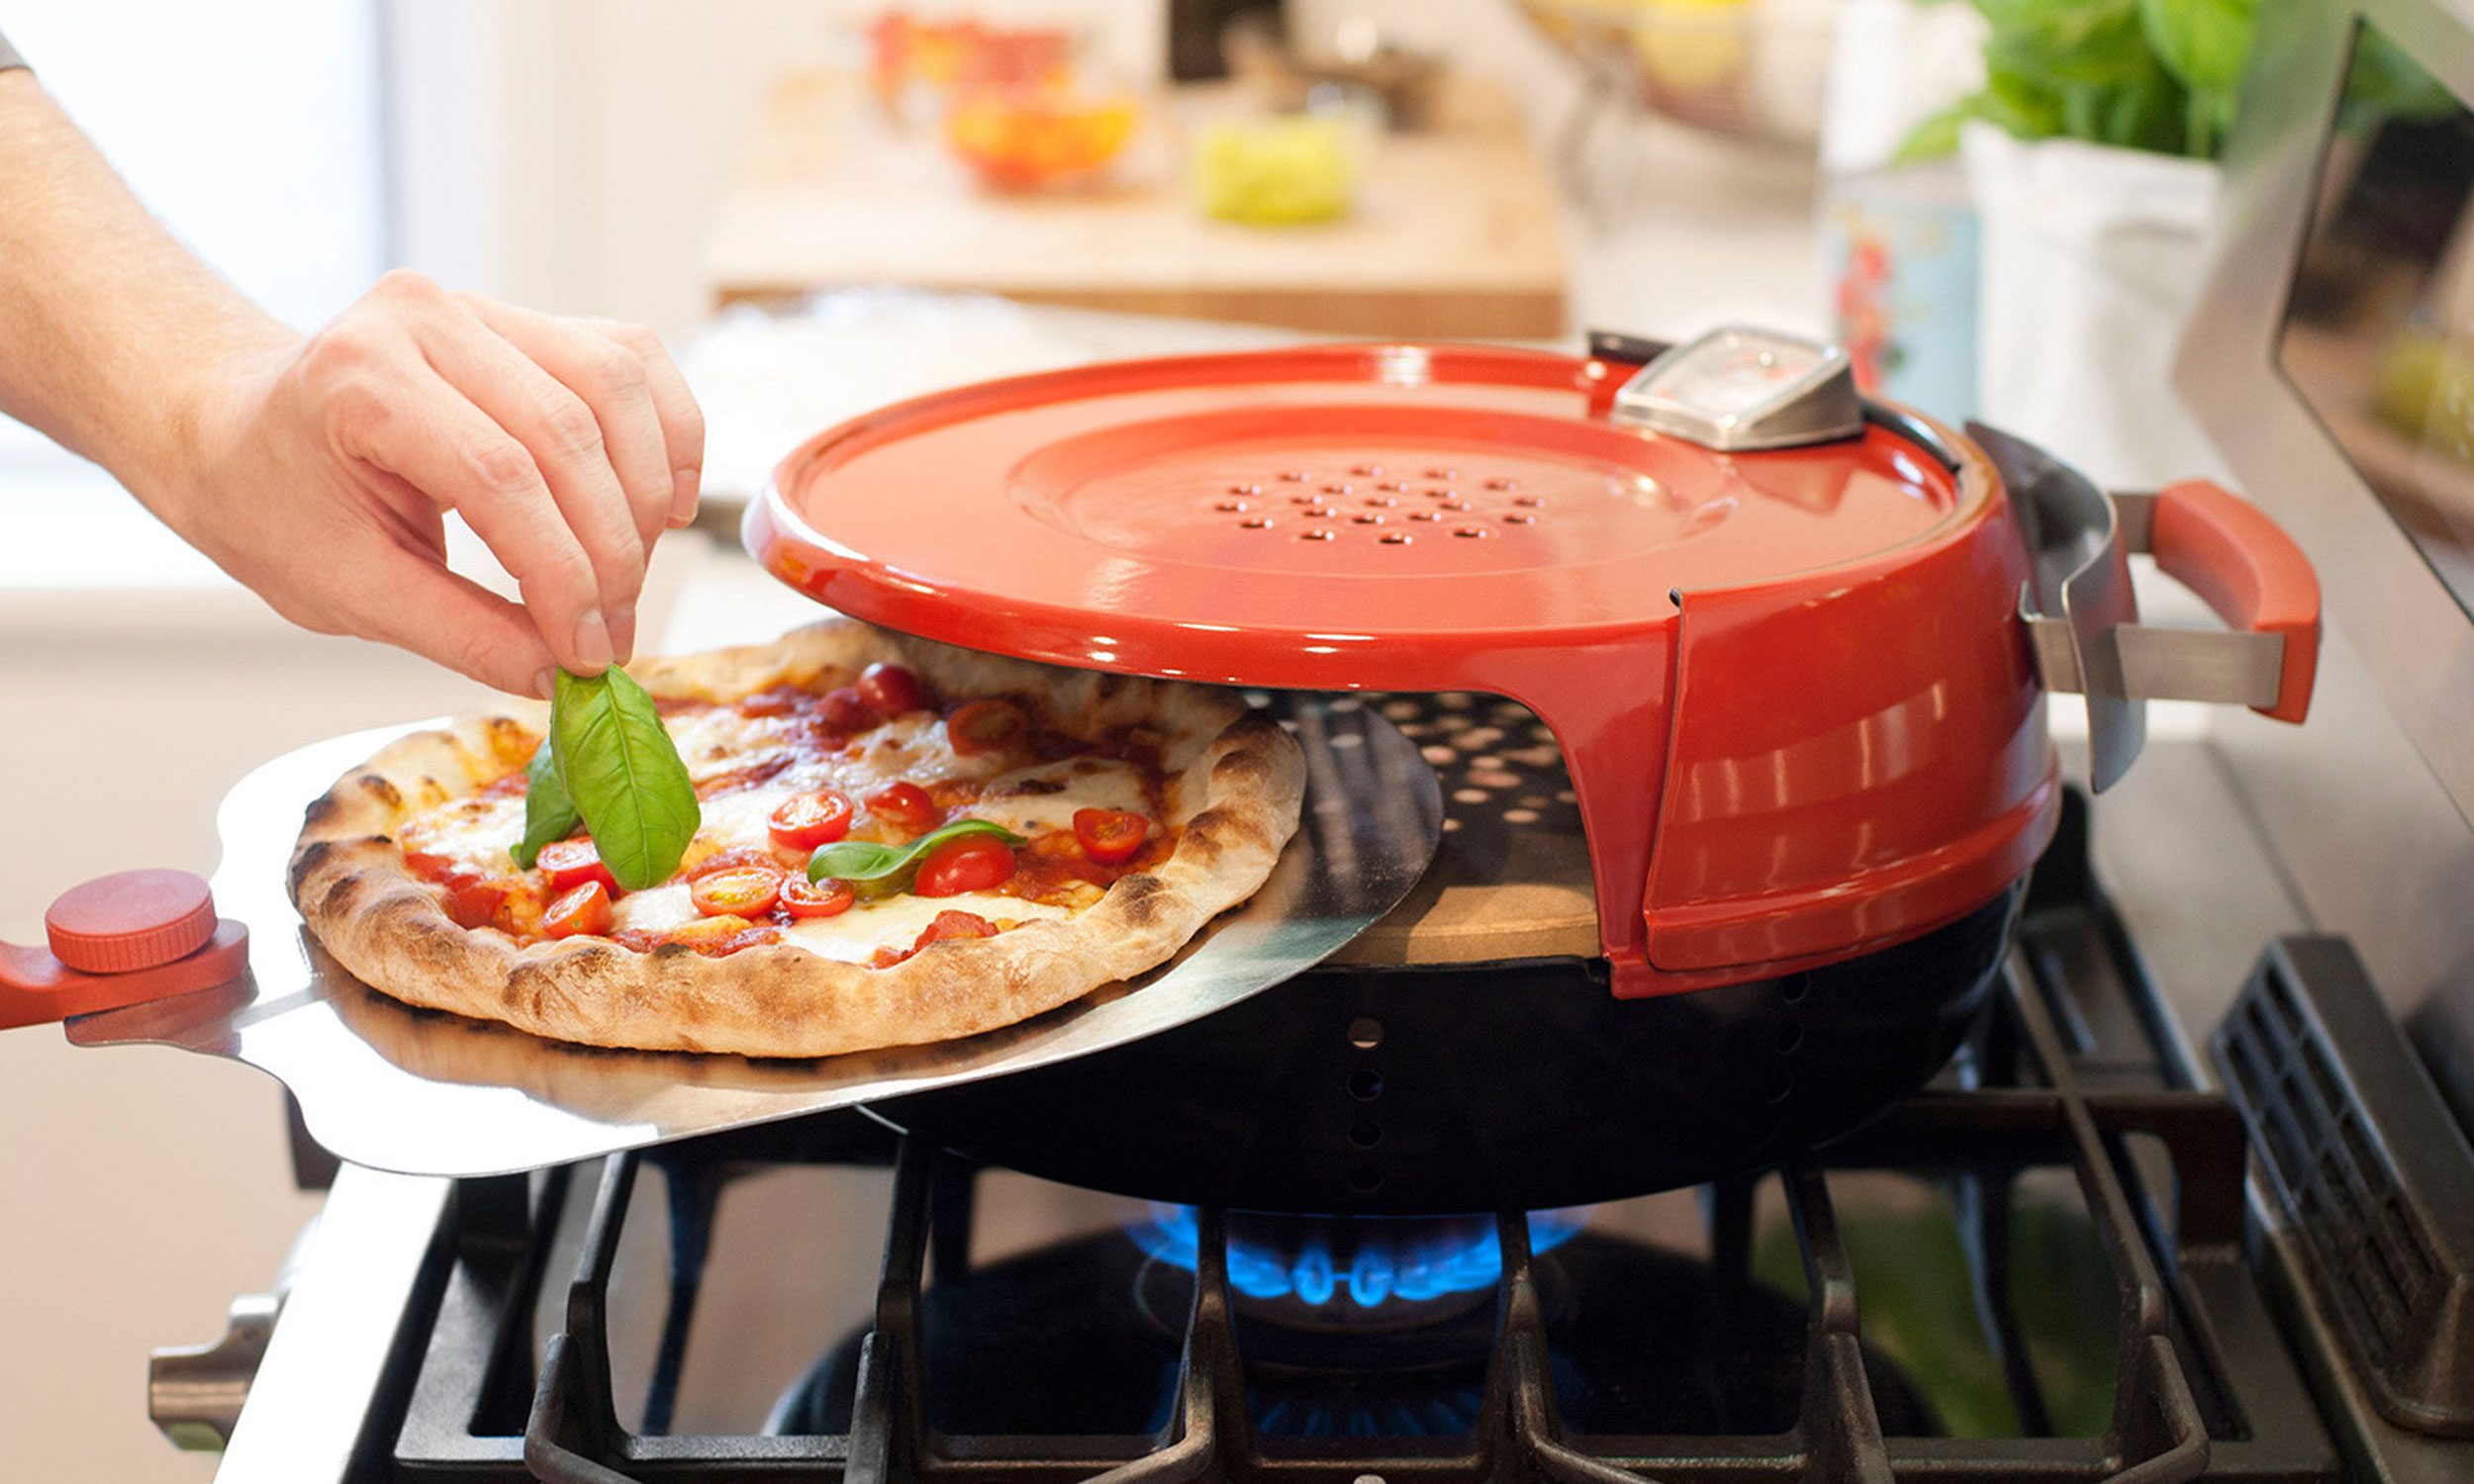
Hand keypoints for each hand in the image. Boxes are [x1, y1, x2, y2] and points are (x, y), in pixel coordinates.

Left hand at [164, 270, 703, 695]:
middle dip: (611, 548)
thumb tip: (560, 673)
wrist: (237, 431)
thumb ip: (459, 632)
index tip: (588, 651)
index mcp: (360, 378)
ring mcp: (482, 306)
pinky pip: (630, 361)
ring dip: (646, 493)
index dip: (562, 573)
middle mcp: (425, 317)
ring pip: (615, 387)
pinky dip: (666, 434)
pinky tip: (665, 504)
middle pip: (567, 433)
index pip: (498, 476)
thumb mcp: (347, 590)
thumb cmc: (275, 504)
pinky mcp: (526, 319)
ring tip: (632, 574)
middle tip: (615, 632)